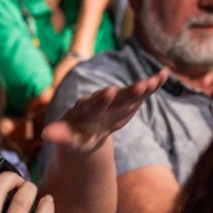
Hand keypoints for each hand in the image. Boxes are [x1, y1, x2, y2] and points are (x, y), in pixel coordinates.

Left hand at [42, 70, 167, 153]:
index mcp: (87, 110)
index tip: (109, 91)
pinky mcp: (127, 102)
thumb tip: (47, 134)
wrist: (84, 129)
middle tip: (141, 85)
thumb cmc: (74, 134)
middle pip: (116, 98)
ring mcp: (116, 101)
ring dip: (143, 87)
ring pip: (130, 94)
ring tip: (158, 79)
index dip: (102, 100)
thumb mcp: (67, 138)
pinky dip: (152, 85)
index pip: (94, 105)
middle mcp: (102, 101)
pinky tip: (165, 74)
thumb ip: (60, 135)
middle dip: (128, 92)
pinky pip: (140, 93)